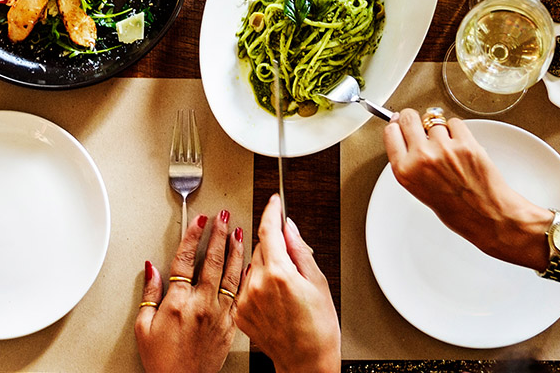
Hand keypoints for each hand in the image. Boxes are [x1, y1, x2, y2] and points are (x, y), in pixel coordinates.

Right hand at [135, 211, 244, 372]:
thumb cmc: (162, 360)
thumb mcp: (143, 326)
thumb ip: (149, 294)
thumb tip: (152, 268)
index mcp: (178, 302)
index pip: (185, 259)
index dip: (192, 235)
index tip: (199, 220)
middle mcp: (201, 304)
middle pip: (212, 260)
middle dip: (218, 233)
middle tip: (222, 216)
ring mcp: (218, 313)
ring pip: (231, 273)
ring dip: (235, 249)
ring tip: (238, 231)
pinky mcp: (230, 323)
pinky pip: (240, 293)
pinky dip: (245, 275)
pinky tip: (249, 263)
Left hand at [235, 195, 340, 372]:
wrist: (307, 363)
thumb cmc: (319, 328)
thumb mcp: (318, 282)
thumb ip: (300, 249)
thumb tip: (289, 227)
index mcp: (279, 273)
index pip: (268, 229)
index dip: (272, 211)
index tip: (274, 202)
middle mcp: (258, 285)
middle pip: (261, 246)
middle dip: (275, 246)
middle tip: (293, 262)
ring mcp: (247, 300)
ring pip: (253, 265)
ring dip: (266, 266)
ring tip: (285, 288)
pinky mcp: (240, 312)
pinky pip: (247, 285)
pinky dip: (258, 284)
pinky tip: (274, 299)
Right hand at [383, 110, 551, 269]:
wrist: (488, 217)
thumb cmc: (457, 210)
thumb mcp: (419, 189)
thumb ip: (410, 163)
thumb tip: (406, 138)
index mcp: (405, 171)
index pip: (391, 132)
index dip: (397, 125)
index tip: (401, 122)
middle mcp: (421, 157)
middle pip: (409, 118)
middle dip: (415, 120)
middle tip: (422, 126)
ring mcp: (444, 149)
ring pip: (435, 120)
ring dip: (441, 130)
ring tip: (450, 149)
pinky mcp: (465, 143)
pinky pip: (455, 123)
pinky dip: (458, 131)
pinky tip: (462, 148)